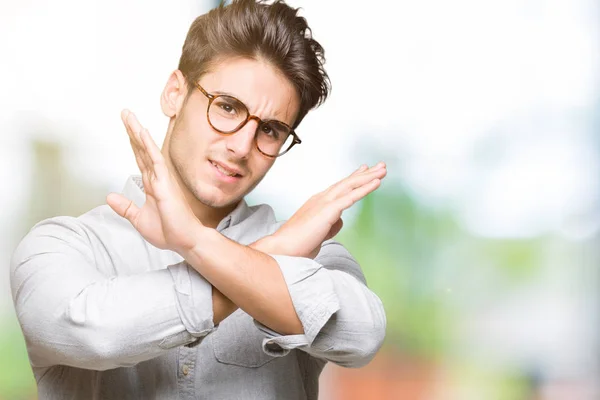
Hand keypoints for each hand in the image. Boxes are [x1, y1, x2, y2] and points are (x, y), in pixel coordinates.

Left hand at [106, 110, 201, 252]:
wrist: (185, 241)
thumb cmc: (169, 231)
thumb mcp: (138, 219)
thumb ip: (125, 207)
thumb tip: (109, 196)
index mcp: (152, 185)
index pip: (140, 159)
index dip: (132, 142)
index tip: (126, 127)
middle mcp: (157, 178)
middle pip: (141, 149)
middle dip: (132, 131)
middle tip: (124, 112)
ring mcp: (162, 179)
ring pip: (147, 150)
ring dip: (137, 132)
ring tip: (128, 116)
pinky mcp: (165, 184)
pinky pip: (155, 160)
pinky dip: (148, 146)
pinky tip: (142, 132)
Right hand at [265, 162, 386, 258]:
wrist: (284, 248)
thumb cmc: (298, 244)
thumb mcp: (319, 232)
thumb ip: (330, 224)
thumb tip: (340, 220)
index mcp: (318, 203)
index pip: (340, 187)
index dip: (354, 178)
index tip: (365, 170)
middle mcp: (322, 198)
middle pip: (348, 183)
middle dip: (365, 173)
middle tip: (381, 165)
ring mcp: (325, 202)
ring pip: (351, 185)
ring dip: (368, 176)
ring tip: (383, 169)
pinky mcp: (328, 210)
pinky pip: (351, 196)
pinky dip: (365, 188)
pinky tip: (376, 182)